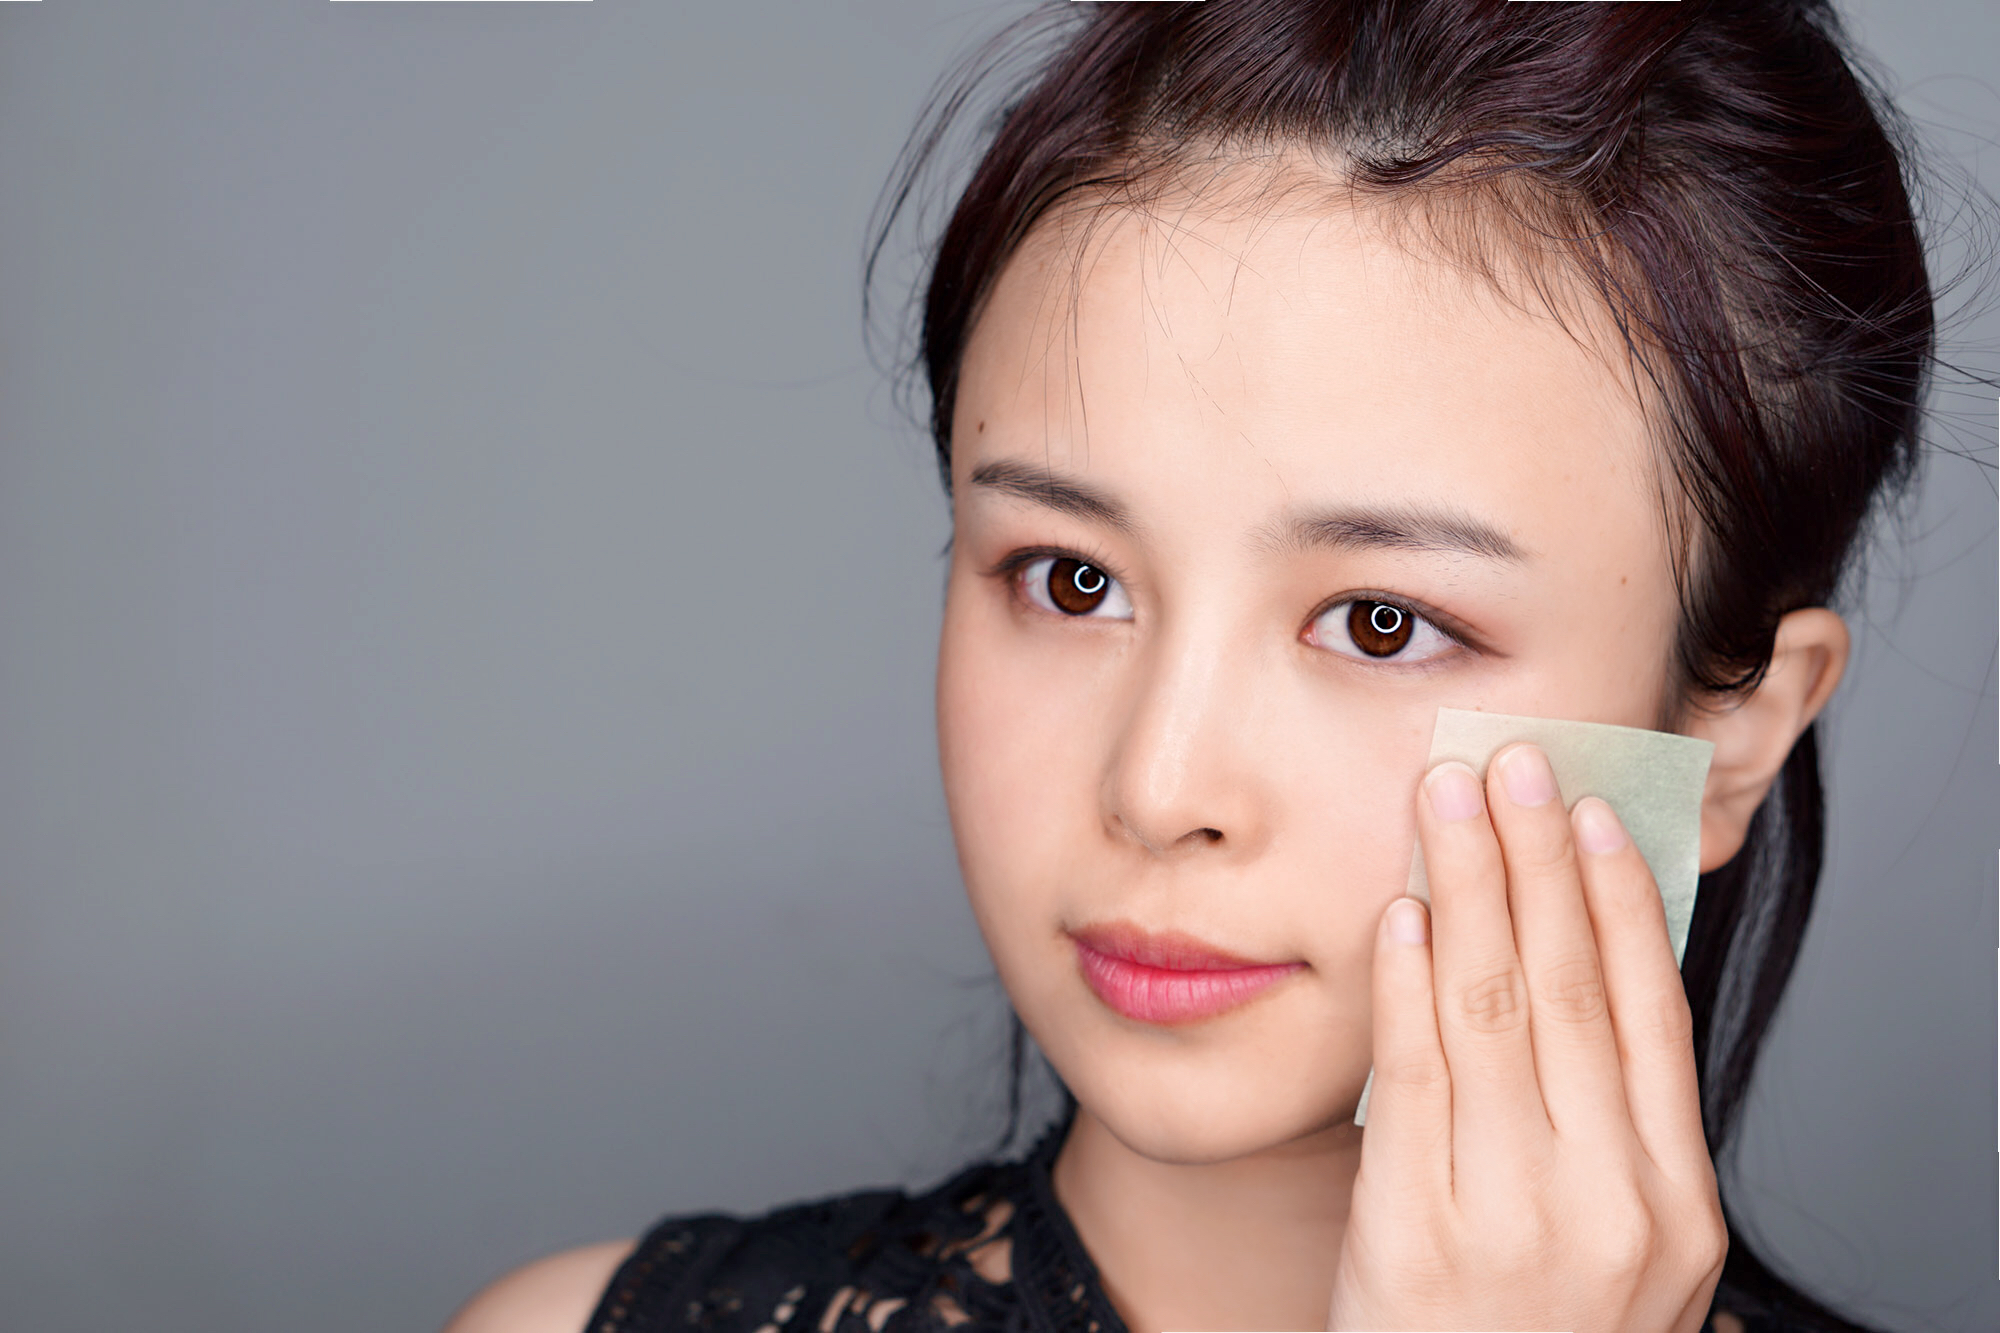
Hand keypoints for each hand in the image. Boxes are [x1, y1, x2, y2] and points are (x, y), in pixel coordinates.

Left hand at [1328, 743, 1727, 1332]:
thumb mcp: (1619, 1243)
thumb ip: (1610, 1123)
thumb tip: (1581, 959)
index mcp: (1676, 1200)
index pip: (1651, 1013)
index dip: (1620, 901)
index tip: (1592, 813)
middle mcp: (1608, 1202)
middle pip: (1570, 990)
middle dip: (1537, 861)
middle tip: (1511, 764)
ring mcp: (1510, 1217)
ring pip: (1492, 1011)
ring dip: (1469, 888)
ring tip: (1448, 801)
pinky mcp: (1412, 1233)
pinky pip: (1412, 1076)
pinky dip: (1407, 982)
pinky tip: (1402, 911)